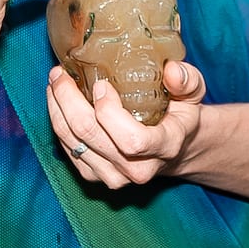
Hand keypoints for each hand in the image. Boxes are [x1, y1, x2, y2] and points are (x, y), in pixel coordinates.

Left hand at [46, 60, 208, 188]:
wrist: (175, 149)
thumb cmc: (181, 114)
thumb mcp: (193, 94)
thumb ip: (187, 80)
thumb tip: (172, 71)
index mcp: (166, 147)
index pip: (132, 140)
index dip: (109, 113)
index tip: (101, 85)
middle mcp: (138, 169)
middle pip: (91, 136)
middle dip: (68, 100)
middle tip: (60, 73)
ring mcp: (115, 177)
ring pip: (73, 143)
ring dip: (57, 109)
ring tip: (55, 82)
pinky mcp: (96, 176)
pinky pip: (68, 150)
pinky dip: (59, 123)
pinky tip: (58, 102)